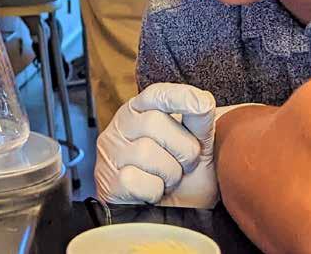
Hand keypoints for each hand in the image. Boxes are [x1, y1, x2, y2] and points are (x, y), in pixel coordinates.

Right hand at [95, 83, 219, 207]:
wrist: (167, 216)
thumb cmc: (182, 178)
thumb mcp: (197, 146)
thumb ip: (200, 122)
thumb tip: (203, 101)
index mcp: (143, 111)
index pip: (155, 94)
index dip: (178, 95)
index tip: (202, 104)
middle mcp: (122, 125)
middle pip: (154, 122)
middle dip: (182, 148)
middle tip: (184, 164)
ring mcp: (111, 152)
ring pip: (146, 152)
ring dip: (169, 173)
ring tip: (167, 180)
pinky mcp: (107, 179)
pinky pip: (136, 180)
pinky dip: (153, 191)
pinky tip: (152, 192)